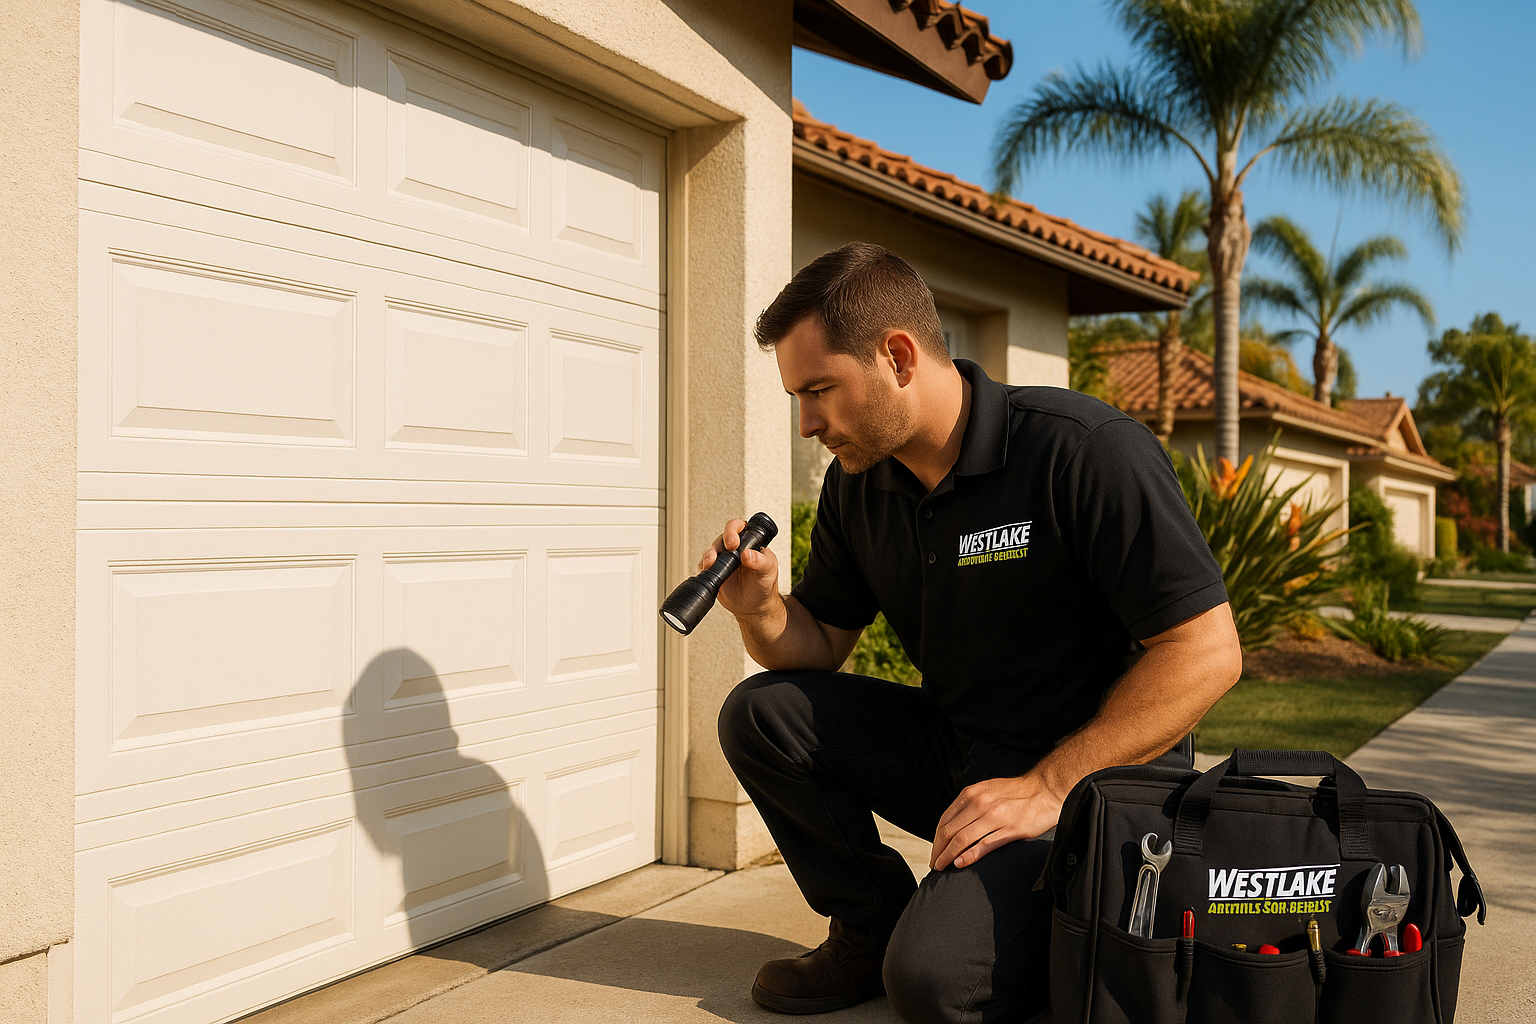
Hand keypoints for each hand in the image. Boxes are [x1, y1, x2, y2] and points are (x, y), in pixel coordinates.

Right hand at [699, 519, 779, 619]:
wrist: (754, 606)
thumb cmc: (764, 585)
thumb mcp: (768, 572)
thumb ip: (760, 562)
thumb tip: (748, 554)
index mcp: (749, 543)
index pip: (739, 527)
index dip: (733, 530)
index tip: (734, 542)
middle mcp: (735, 549)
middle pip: (722, 537)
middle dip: (720, 542)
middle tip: (725, 550)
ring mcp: (724, 560)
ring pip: (712, 550)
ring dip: (709, 554)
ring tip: (711, 562)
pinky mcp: (715, 571)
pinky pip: (704, 566)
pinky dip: (703, 567)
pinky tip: (707, 570)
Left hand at [930, 773, 1065, 871]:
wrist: (1045, 789)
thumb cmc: (1016, 792)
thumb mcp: (987, 790)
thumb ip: (970, 803)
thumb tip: (954, 824)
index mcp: (972, 794)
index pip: (945, 820)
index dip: (936, 840)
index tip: (935, 852)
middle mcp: (980, 804)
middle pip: (949, 832)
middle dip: (938, 851)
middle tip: (935, 865)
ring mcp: (995, 817)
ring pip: (962, 839)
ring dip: (948, 856)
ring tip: (942, 867)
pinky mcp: (1011, 830)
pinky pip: (984, 845)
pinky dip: (969, 856)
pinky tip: (960, 864)